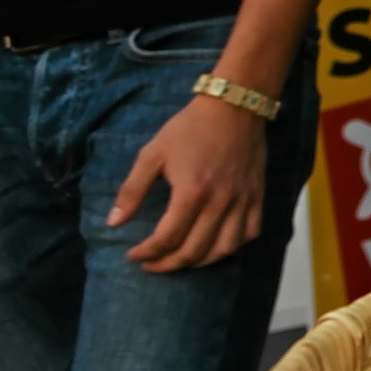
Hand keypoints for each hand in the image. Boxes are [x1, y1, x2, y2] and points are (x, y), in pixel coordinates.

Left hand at [110, 92, 270, 272]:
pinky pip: (250, 232)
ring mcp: (242, 200)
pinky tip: (216, 244)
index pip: (166, 239)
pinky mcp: (257, 195)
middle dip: (167, 264)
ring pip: (223, 249)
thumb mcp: (152, 154)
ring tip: (182, 259)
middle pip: (193, 251)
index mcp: (191, 193)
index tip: (133, 255)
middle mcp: (219, 203)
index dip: (146, 253)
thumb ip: (132, 191)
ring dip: (200, 261)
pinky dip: (233, 246)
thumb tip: (113, 223)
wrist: (234, 106)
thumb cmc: (189, 128)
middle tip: (151, 263)